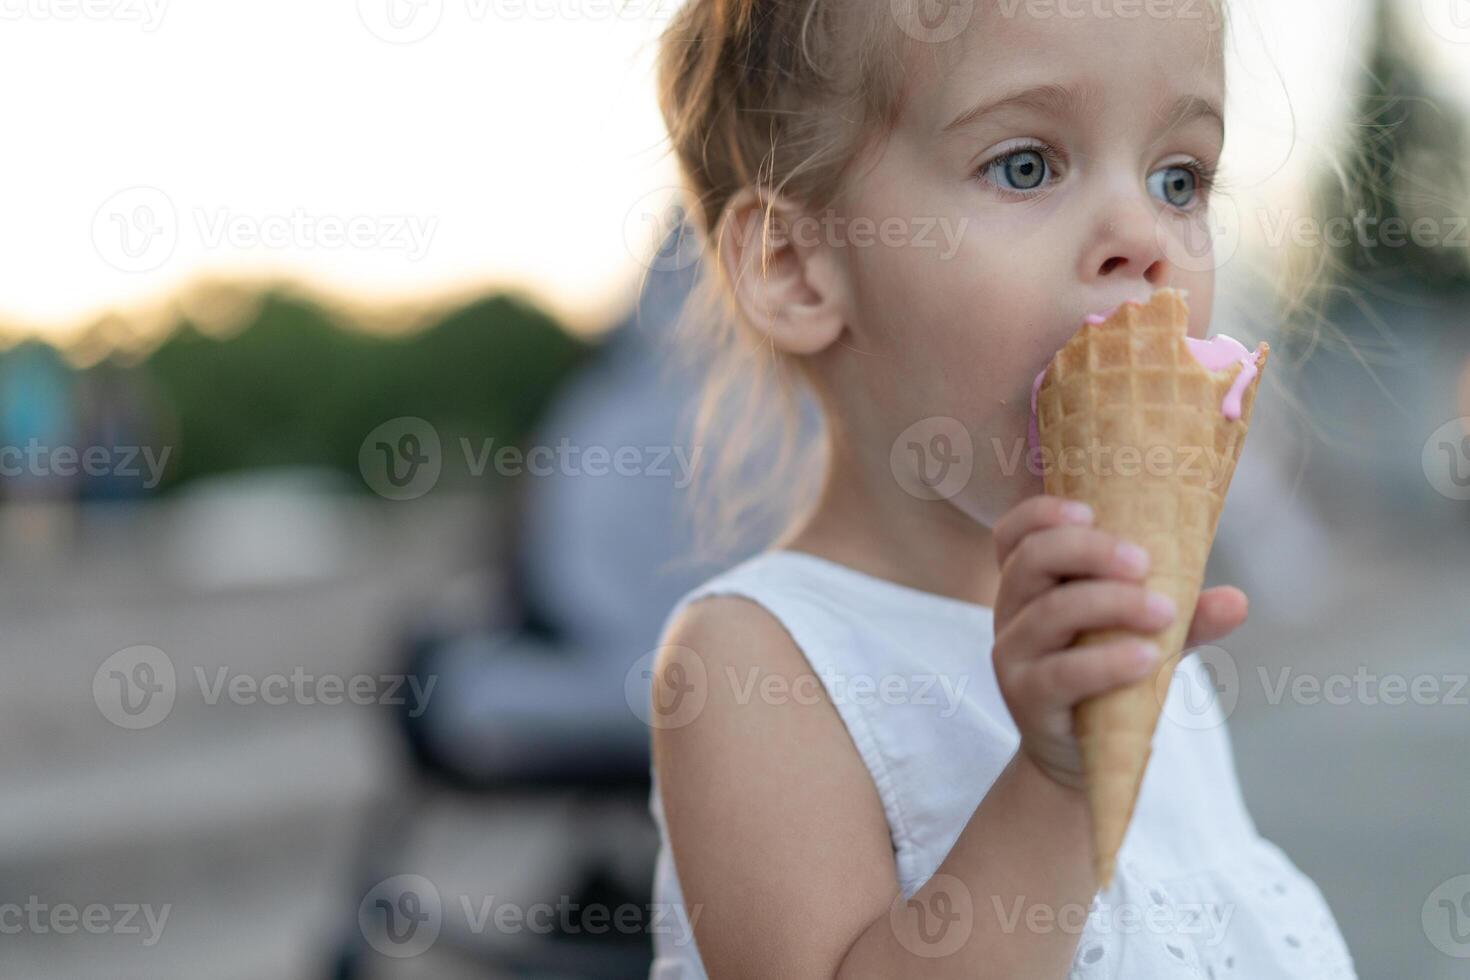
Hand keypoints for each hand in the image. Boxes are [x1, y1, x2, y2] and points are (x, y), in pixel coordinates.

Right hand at [990, 495, 1248, 790]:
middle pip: (1031, 559)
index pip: (1014, 533)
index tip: (1090, 511)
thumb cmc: (1113, 676)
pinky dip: (1107, 661)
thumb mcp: (1148, 635)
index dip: (1042, 514)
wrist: (1087, 754)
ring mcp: (1013, 655)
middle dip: (1089, 551)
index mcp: (1032, 583)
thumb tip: (1237, 601)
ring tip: (1165, 612)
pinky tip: (1147, 658)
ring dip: (1112, 603)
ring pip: (1050, 613)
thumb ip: (1185, 615)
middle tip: (1145, 562)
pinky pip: (1062, 673)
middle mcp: (1011, 611)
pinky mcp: (1026, 699)